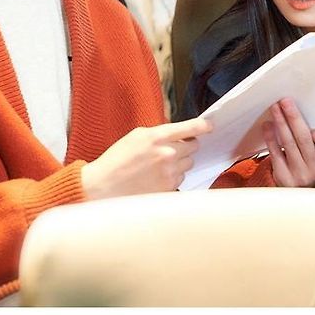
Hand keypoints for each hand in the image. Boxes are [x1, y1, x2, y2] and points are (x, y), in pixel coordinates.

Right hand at [81, 118, 211, 199]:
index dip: (203, 126)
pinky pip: (181, 179)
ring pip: (188, 164)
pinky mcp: (169, 188)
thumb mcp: (136, 136)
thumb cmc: (117, 160)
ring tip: (159, 166)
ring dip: (179, 162)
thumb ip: (158, 132)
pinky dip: (173, 177)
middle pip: (193, 147)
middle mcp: (167, 154)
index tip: (210, 126)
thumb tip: (177, 134)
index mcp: (157, 136)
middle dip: (186, 147)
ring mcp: (169, 172)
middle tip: (172, 149)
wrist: (104, 186)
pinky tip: (157, 177)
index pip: (190, 128)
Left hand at [261, 98, 314, 187]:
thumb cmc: (313, 163)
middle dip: (294, 118)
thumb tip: (302, 111)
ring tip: (275, 108)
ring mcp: (298, 173)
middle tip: (285, 102)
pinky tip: (268, 125)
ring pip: (288, 143)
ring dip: (280, 122)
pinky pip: (275, 153)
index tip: (313, 125)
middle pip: (303, 139)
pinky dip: (270, 137)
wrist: (302, 189)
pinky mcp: (283, 175)